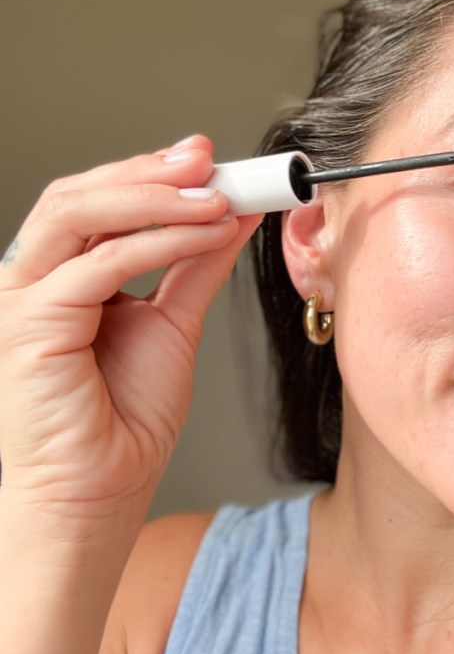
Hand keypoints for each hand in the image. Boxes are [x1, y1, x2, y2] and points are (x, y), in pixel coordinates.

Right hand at [0, 135, 262, 517]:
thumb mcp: (173, 323)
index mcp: (64, 278)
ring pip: (76, 214)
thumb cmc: (126, 420)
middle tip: (211, 161)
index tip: (210, 161)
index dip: (151, 175)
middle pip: (80, 196)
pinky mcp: (29, 324)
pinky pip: (99, 265)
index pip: (99, 204)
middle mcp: (36, 281)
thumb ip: (195, 266)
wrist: (101, 492)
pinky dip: (159, 242)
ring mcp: (23, 300)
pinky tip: (206, 234)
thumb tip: (231, 217)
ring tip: (215, 193)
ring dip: (153, 195)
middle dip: (150, 171)